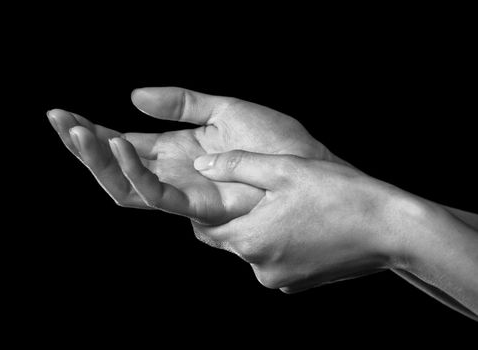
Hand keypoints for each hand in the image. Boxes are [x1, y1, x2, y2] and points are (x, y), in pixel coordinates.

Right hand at [47, 87, 331, 223]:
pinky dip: (132, 171)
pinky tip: (115, 144)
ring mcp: (184, 194)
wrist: (310, 166)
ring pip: (125, 186)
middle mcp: (174, 176)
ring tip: (73, 129)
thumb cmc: (277, 140)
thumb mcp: (224, 109)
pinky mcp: (198, 206)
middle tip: (55, 119)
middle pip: (116, 168)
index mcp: (177, 152)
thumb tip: (132, 96)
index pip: (124, 145)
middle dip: (84, 146)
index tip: (63, 114)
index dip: (93, 132)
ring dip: (96, 159)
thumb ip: (180, 102)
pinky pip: (156, 195)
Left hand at [191, 150, 398, 291]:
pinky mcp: (300, 284)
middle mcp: (260, 268)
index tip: (215, 190)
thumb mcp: (284, 168)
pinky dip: (279, 244)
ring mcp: (282, 280)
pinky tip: (300, 224)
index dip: (205, 209)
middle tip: (254, 193)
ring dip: (260, 229)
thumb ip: (236, 166)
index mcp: (250, 240)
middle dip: (236, 217)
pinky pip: (276, 262)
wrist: (391, 229)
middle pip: (231, 239)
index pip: (206, 228)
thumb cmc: (338, 194)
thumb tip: (200, 165)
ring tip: (284, 205)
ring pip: (255, 249)